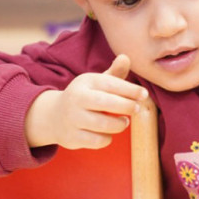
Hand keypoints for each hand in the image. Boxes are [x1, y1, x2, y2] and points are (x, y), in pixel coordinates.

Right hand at [25, 54, 148, 148]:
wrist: (54, 116)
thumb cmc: (86, 97)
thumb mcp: (98, 83)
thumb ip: (114, 73)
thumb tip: (125, 57)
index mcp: (85, 82)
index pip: (110, 83)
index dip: (130, 89)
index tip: (144, 94)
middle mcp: (77, 98)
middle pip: (106, 102)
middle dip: (126, 106)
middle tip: (137, 109)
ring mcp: (72, 118)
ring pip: (103, 124)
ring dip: (119, 124)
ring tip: (124, 122)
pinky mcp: (72, 137)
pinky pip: (97, 141)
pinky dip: (107, 138)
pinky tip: (108, 133)